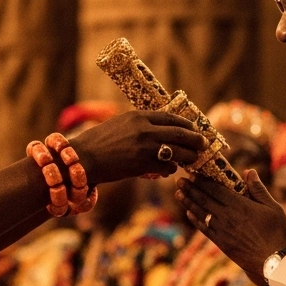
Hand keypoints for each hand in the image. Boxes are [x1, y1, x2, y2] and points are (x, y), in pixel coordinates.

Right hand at [70, 111, 205, 182]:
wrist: (82, 158)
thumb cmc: (99, 142)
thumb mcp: (120, 124)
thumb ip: (141, 125)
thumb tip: (162, 130)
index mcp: (138, 116)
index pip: (171, 117)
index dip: (186, 124)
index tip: (194, 129)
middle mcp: (144, 129)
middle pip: (180, 133)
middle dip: (195, 140)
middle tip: (203, 144)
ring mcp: (145, 147)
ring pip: (177, 151)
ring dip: (188, 156)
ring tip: (192, 159)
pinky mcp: (142, 165)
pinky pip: (166, 167)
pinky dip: (170, 169)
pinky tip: (169, 170)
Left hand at [177, 169, 285, 285]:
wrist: (275, 263)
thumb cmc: (278, 233)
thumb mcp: (273, 207)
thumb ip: (258, 189)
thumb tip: (248, 171)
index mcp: (239, 205)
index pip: (216, 189)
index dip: (203, 181)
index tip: (193, 173)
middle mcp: (227, 217)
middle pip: (204, 199)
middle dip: (191, 189)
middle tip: (179, 181)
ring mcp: (222, 231)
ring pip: (201, 213)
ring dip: (188, 202)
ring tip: (179, 194)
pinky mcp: (221, 243)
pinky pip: (204, 229)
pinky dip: (195, 220)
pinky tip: (189, 214)